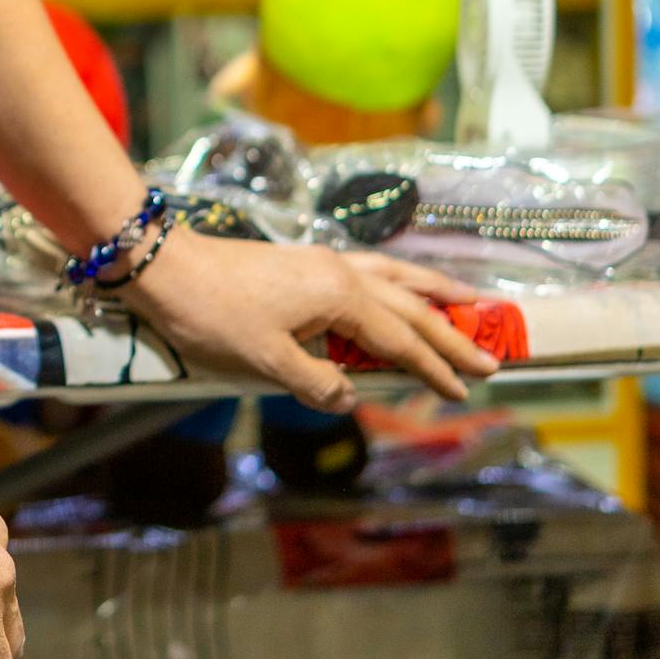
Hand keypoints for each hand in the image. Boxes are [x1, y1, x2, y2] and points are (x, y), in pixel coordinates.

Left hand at [122, 222, 499, 412]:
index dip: (434, 368)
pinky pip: (368, 273)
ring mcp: (322, 262)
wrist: (166, 267)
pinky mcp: (304, 262)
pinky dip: (396, 283)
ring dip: (432, 294)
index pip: (400, 340)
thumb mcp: (265, 362)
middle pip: (409, 306)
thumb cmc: (213, 315)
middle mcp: (340, 271)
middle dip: (451, 333)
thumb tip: (348, 396)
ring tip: (470, 301)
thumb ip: (316, 382)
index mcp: (339, 295)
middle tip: (493, 356)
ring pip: (393, 278)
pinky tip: (399, 291)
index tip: (468, 389)